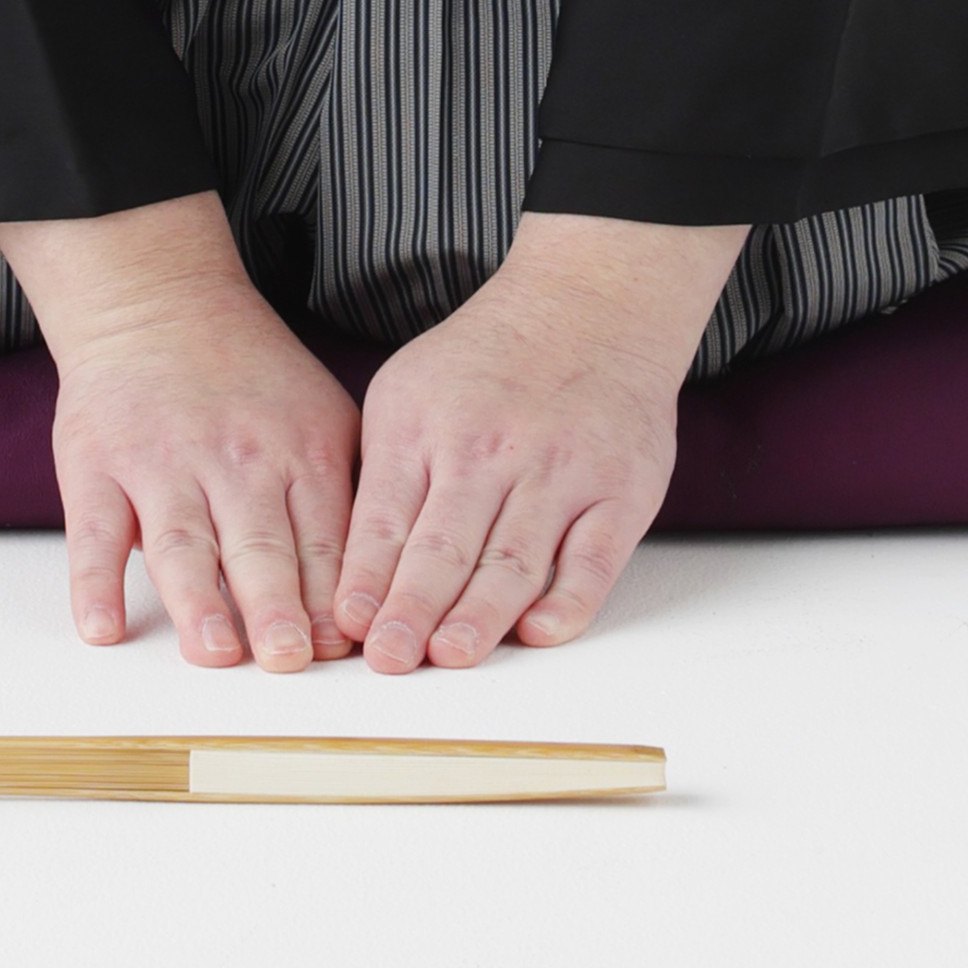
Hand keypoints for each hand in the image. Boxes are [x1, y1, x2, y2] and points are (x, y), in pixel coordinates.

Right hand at [0, 195, 361, 671]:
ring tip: (216, 651)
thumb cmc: (249, 378)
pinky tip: (102, 626)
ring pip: (182, 542)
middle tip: (288, 659)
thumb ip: (345, 494)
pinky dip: (95, 582)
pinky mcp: (97, 465)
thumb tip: (375, 594)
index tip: (339, 650)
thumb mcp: (320, 414)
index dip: (331, 596)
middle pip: (259, 543)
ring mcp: (162, 462)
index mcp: (299, 449)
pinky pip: (95, 530)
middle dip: (276, 604)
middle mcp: (234, 458)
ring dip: (198, 600)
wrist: (157, 300)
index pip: (323, 536)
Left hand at [334, 213, 749, 671]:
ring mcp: (557, 469)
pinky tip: (540, 631)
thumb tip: (350, 580)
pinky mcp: (618, 491)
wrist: (590, 308)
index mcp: (423, 425)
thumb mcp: (408, 395)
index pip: (386, 517)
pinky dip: (568, 599)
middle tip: (390, 659)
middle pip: (445, 544)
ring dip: (480, 614)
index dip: (366, 577)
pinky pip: (592, 558)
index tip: (349, 626)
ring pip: (513, 559)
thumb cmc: (486, 366)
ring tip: (449, 655)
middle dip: (412, 606)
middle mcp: (489, 447)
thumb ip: (381, 479)